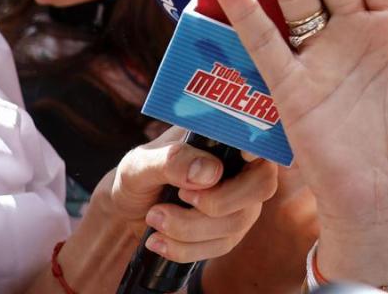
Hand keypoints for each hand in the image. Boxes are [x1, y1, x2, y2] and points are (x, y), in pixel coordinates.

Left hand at [85, 125, 278, 262]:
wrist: (127, 210)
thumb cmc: (135, 177)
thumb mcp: (141, 164)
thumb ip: (172, 161)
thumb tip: (210, 172)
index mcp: (224, 139)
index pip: (259, 140)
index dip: (260, 150)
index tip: (244, 156)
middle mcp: (241, 168)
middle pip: (261, 186)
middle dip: (218, 202)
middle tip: (180, 197)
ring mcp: (240, 200)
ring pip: (239, 221)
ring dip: (191, 228)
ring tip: (154, 218)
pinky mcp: (229, 229)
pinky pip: (223, 245)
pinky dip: (187, 248)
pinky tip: (159, 242)